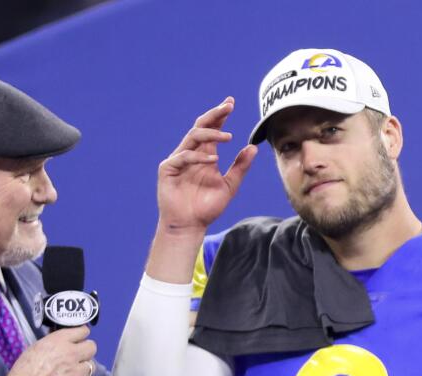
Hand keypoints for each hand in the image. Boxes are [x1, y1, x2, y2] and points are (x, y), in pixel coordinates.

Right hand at [6, 327, 95, 375]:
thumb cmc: (22, 374)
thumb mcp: (35, 349)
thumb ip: (53, 344)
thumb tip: (62, 343)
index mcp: (58, 342)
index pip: (82, 331)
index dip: (81, 336)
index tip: (79, 340)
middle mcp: (71, 354)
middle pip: (91, 347)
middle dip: (85, 351)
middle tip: (77, 358)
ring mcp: (77, 373)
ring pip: (92, 366)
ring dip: (83, 370)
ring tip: (73, 375)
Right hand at [157, 97, 257, 232]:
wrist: (190, 226)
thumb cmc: (207, 208)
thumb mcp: (229, 186)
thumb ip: (240, 167)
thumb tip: (253, 147)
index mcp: (204, 155)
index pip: (211, 130)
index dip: (220, 116)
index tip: (231, 103)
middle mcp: (191, 154)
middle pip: (200, 127)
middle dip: (214, 115)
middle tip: (228, 106)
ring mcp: (178, 160)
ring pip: (192, 137)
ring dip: (210, 134)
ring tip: (228, 137)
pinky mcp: (167, 169)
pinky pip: (183, 156)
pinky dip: (198, 156)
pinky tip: (212, 159)